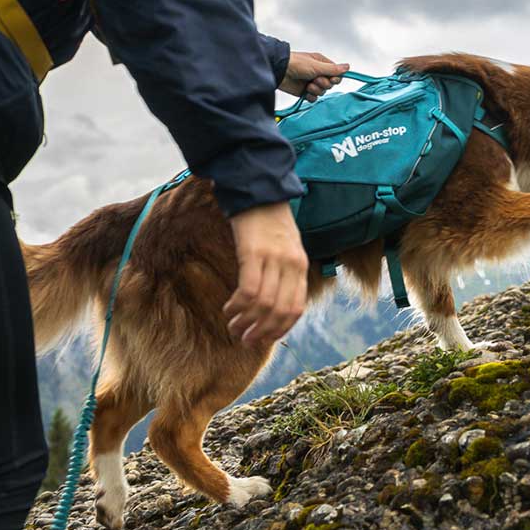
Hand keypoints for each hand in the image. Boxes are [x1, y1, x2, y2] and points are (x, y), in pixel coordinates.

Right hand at [223, 202, 307, 345]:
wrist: (257, 190)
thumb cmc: (268, 222)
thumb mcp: (285, 248)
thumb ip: (284, 274)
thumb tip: (271, 306)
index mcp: (301, 266)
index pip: (296, 309)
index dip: (280, 329)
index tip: (263, 339)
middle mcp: (291, 264)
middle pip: (280, 311)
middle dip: (262, 331)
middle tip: (244, 340)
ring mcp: (273, 258)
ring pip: (264, 304)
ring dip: (246, 322)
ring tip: (233, 328)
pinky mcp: (253, 252)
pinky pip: (248, 289)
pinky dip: (238, 306)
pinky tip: (228, 309)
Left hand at [281, 51, 348, 100]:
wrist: (280, 71)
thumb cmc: (296, 63)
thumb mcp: (317, 66)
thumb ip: (333, 69)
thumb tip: (348, 67)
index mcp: (322, 64)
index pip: (336, 74)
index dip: (335, 78)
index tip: (331, 78)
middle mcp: (317, 73)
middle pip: (330, 84)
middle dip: (324, 84)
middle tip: (315, 79)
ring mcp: (311, 83)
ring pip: (322, 92)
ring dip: (316, 89)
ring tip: (308, 85)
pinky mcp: (304, 92)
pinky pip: (314, 98)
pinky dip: (310, 96)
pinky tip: (305, 92)